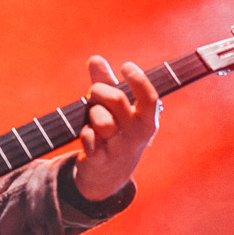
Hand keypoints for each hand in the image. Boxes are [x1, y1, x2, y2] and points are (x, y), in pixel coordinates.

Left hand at [73, 56, 160, 201]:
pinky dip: (84, 133)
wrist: (108, 176)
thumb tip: (95, 58)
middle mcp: (137, 135)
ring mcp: (120, 149)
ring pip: (101, 120)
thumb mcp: (114, 109)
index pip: (149, 97)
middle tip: (93, 93)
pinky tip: (87, 134)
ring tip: (92, 118)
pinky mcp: (100, 160)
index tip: (125, 65)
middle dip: (99, 90)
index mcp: (146, 120)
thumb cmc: (113, 132)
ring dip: (91, 113)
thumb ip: (105, 82)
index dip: (138, 79)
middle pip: (116, 100)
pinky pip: (89, 138)